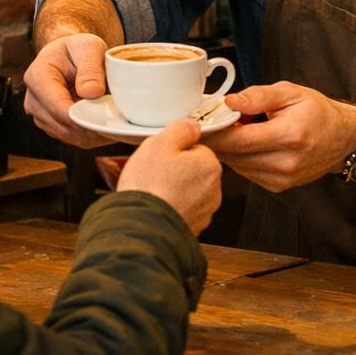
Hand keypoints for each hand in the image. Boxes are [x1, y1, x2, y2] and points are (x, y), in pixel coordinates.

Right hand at [23, 33, 111, 147]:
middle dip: (91, 126)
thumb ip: (90, 68)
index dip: (83, 117)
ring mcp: (41, 116)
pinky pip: (73, 139)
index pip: (58, 107)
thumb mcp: (89, 47)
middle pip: (64, 125)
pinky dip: (91, 135)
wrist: (69, 55)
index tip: (107, 117)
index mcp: (38, 76)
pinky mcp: (52, 126)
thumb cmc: (78, 49)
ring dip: (92, 132)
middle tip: (118, 120)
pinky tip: (105, 124)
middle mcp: (34, 100)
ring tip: (113, 120)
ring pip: (69, 136)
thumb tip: (91, 93)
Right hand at [118, 120, 222, 235]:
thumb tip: (192, 125)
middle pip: (194, 169)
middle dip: (176, 170)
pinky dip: (172, 207)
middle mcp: (214, 190)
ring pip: (189, 190)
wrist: (141, 229)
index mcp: (210, 165)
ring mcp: (204, 212)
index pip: (196, 147)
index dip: (176, 150)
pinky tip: (157, 206)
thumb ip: (181, 129)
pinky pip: (183, 209)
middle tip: (155, 173)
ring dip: (174, 189)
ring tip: (153, 191)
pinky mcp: (193, 228)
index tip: (162, 156)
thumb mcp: (160, 143)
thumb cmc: (150, 187)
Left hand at [206, 81, 355, 192]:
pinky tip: (249, 143)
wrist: (343, 137)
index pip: (238, 139)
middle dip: (218, 139)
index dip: (214, 131)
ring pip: (238, 166)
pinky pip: (248, 172)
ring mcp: (282, 178)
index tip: (198, 122)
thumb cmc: (317, 112)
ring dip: (229, 149)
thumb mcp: (290, 92)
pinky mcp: (279, 186)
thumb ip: (258, 96)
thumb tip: (229, 102)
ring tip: (235, 129)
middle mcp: (285, 162)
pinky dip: (242, 158)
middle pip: (234, 155)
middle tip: (209, 122)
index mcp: (289, 136)